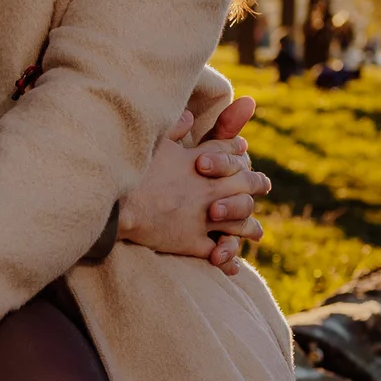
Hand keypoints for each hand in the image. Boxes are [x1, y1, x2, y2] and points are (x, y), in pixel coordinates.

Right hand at [119, 108, 270, 272]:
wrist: (118, 206)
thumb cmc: (133, 171)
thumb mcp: (154, 141)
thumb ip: (174, 126)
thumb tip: (189, 115)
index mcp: (200, 162)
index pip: (229, 153)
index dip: (237, 151)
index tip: (242, 149)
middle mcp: (209, 190)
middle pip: (245, 184)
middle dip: (256, 184)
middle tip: (263, 185)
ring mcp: (203, 218)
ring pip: (238, 221)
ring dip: (248, 225)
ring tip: (255, 231)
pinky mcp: (192, 242)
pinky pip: (217, 251)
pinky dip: (226, 258)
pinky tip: (233, 264)